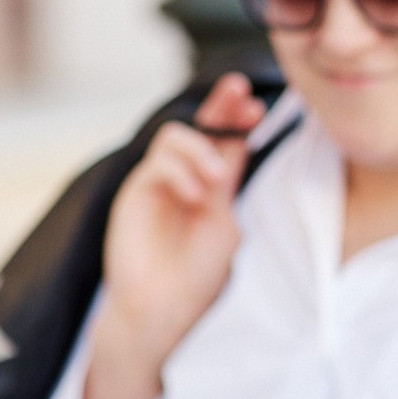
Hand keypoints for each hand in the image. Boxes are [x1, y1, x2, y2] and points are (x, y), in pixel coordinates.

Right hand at [81, 74, 266, 398]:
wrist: (164, 308)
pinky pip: (157, 164)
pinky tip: (194, 195)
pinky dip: (179, 172)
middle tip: (239, 90)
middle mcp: (185, 176)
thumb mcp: (228, 227)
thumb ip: (233, 190)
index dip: (241, 119)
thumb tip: (244, 152)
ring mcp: (158, 182)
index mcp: (213, 184)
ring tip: (214, 180)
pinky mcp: (136, 193)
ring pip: (175, 137)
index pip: (227, 139)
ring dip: (200, 151)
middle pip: (200, 125)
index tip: (261, 107)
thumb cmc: (200, 277)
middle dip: (220, 105)